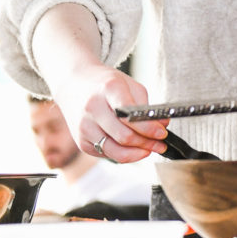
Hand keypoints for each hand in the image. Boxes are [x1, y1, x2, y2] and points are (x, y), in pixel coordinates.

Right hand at [50, 62, 167, 163]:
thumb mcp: (128, 84)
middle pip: (124, 136)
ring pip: (115, 151)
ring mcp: (85, 127)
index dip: (148, 128)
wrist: (74, 83)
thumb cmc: (105, 84)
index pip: (130, 116)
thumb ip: (145, 106)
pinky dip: (122, 153)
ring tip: (149, 149)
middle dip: (146, 144)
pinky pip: (107, 154)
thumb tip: (163, 125)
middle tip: (160, 144)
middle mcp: (93, 109)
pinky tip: (131, 148)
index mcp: (108, 89)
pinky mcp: (81, 142)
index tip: (162, 133)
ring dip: (136, 154)